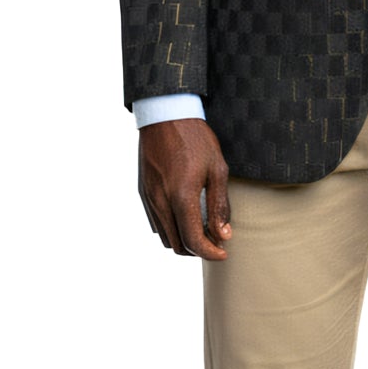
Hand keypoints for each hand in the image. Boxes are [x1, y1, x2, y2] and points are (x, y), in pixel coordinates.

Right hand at [138, 119, 231, 259]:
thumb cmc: (195, 139)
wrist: (164, 115)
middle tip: (216, 241)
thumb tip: (223, 234)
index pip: (193, 241)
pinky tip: (186, 218)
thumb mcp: (217, 169)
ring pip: (165, 237)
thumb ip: (219, 205)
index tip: (224, 253)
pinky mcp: (143, 193)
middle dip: (198, 250)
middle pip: (177, 245)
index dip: (210, 253)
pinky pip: (156, 223)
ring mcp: (149, 198)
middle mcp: (161, 202)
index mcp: (181, 197)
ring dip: (184, 241)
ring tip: (202, 230)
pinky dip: (171, 229)